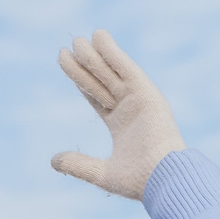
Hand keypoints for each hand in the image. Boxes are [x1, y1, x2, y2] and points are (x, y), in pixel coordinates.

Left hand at [51, 31, 185, 200]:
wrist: (165, 179)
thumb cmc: (140, 182)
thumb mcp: (103, 174)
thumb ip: (80, 165)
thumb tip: (54, 161)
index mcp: (121, 125)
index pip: (96, 97)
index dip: (81, 80)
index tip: (65, 65)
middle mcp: (130, 110)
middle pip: (100, 82)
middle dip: (83, 66)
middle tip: (64, 50)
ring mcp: (139, 100)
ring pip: (111, 73)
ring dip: (95, 56)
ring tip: (77, 41)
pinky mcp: (148, 94)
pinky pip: (127, 68)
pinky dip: (114, 53)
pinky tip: (100, 36)